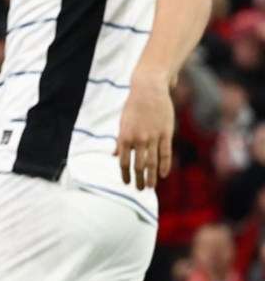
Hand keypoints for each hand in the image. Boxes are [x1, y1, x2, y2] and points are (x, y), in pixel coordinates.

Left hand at [117, 75, 173, 189]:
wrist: (148, 90)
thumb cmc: (133, 107)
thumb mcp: (122, 123)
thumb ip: (120, 141)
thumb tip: (115, 155)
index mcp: (124, 137)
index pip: (123, 162)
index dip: (125, 175)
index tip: (127, 184)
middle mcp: (138, 139)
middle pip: (138, 165)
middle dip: (139, 180)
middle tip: (140, 190)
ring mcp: (153, 137)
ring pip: (152, 162)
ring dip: (151, 177)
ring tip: (151, 187)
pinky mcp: (166, 133)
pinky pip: (165, 153)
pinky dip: (164, 165)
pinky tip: (164, 175)